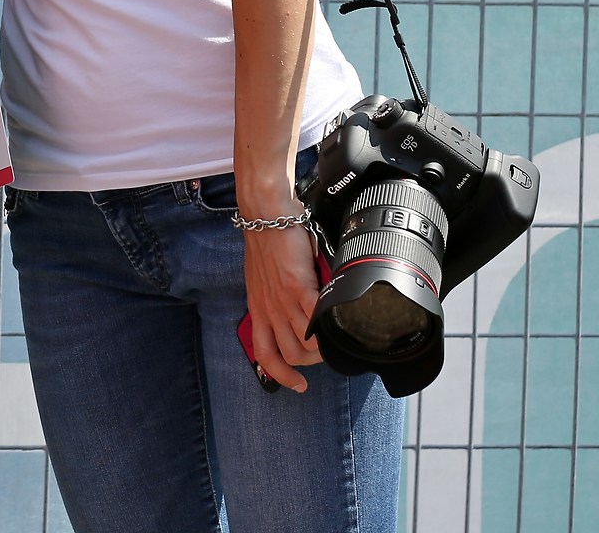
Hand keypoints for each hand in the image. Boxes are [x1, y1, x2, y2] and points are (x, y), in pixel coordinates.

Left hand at [240, 223, 323, 394]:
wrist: (265, 213)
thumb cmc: (268, 241)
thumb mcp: (265, 278)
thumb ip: (280, 297)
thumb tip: (303, 311)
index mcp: (259, 308)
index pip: (265, 355)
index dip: (281, 375)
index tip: (298, 385)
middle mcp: (268, 309)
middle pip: (289, 355)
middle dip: (310, 363)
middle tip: (325, 353)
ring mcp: (282, 300)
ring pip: (304, 343)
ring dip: (323, 347)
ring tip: (336, 339)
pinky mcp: (296, 286)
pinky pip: (315, 318)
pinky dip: (329, 325)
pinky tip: (339, 321)